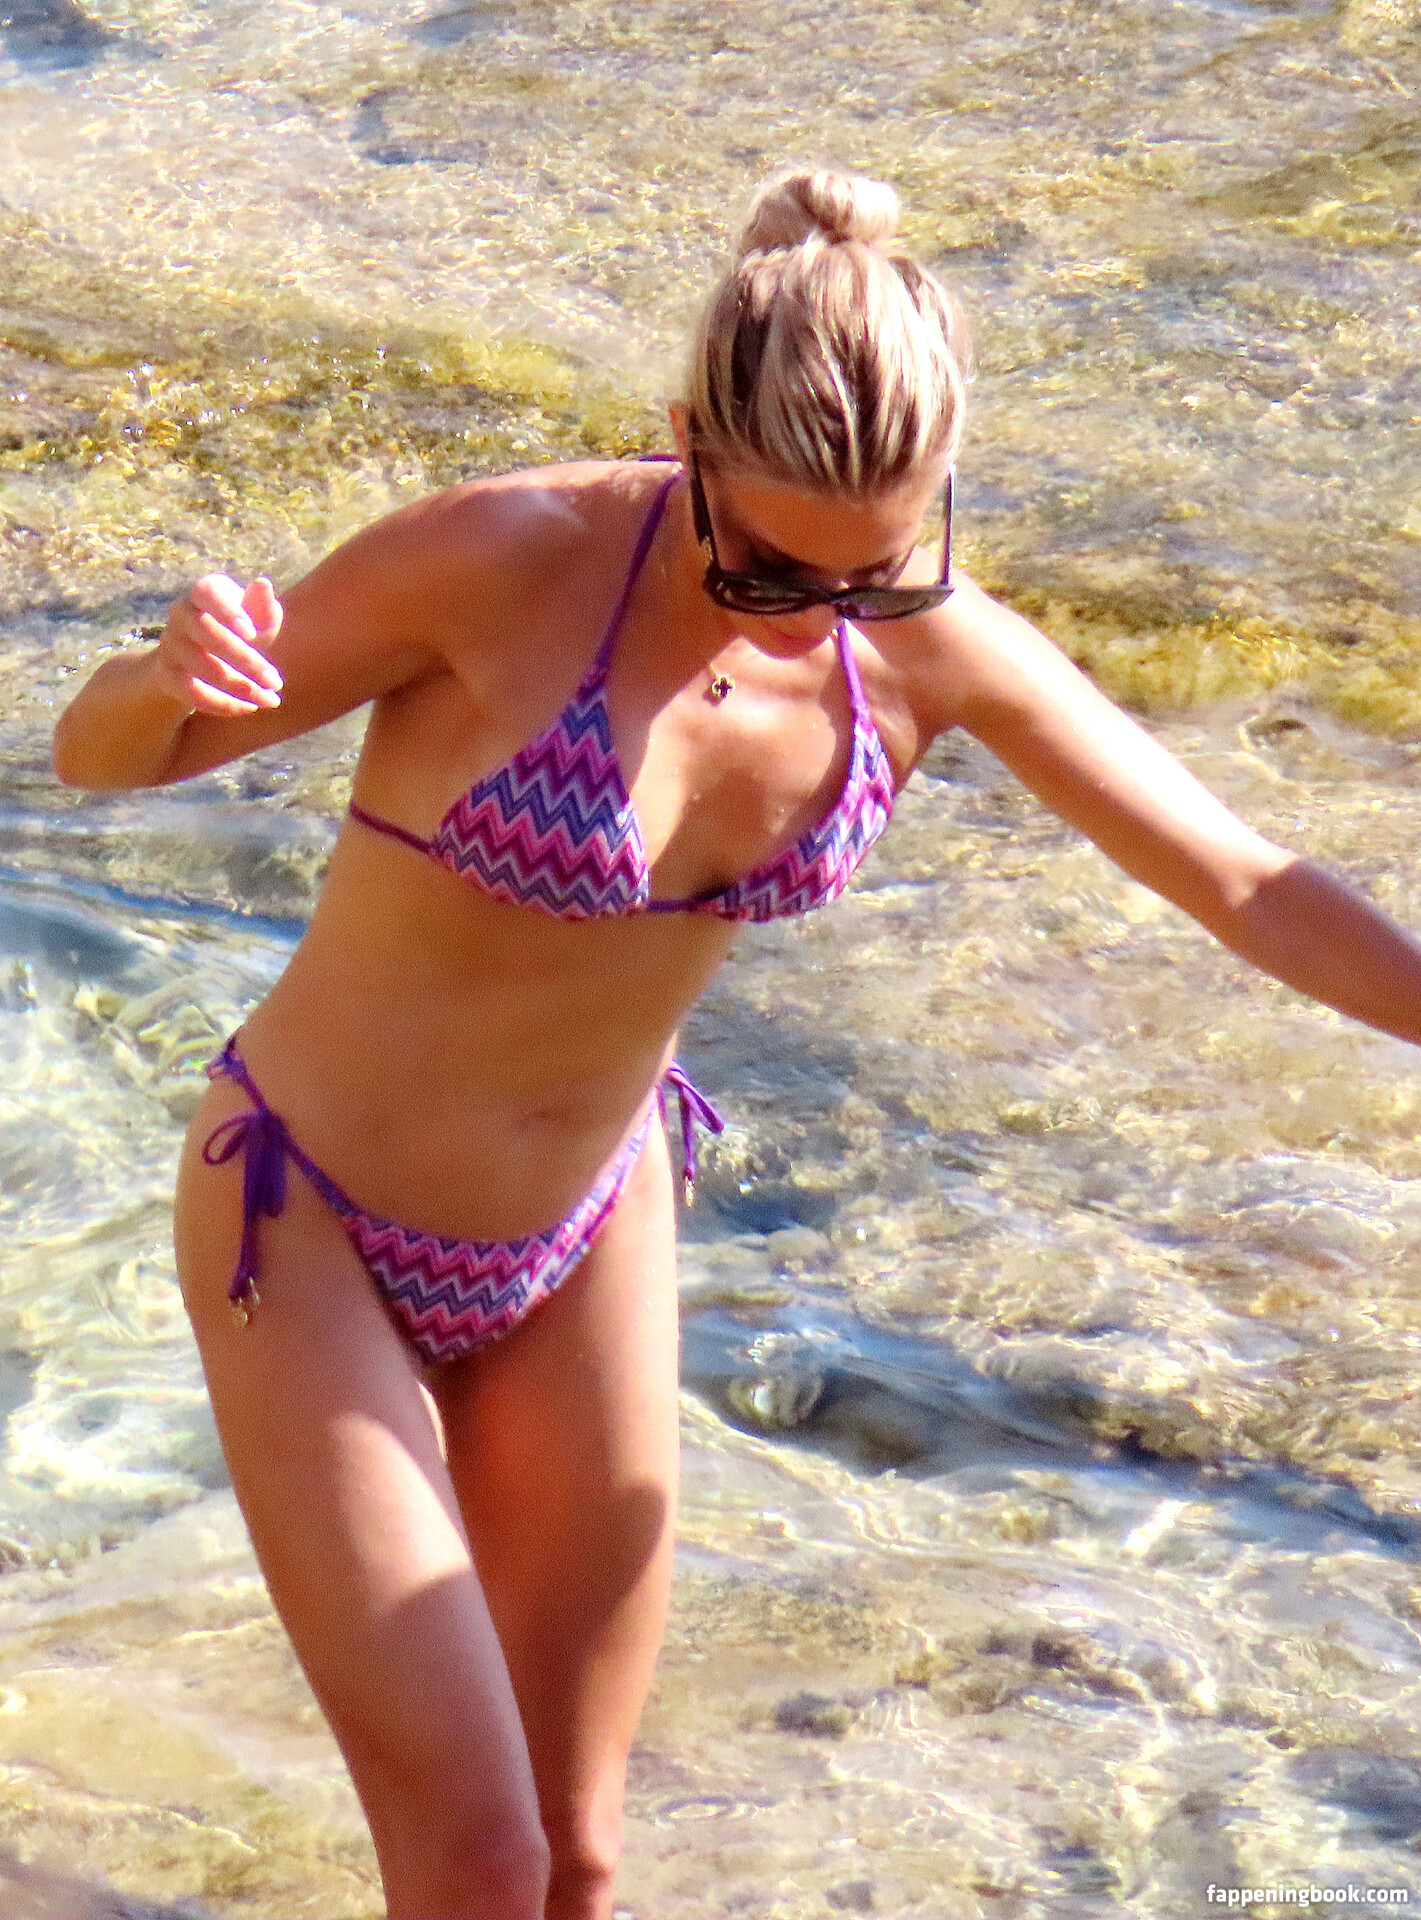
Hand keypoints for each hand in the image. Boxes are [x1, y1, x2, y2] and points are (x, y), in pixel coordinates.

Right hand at [154, 574, 284, 715]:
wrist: (204, 657)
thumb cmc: (242, 631)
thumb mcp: (257, 619)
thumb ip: (263, 607)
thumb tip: (263, 584)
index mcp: (204, 592)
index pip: (206, 592)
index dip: (227, 612)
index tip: (252, 634)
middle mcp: (181, 612)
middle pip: (207, 633)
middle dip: (245, 660)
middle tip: (276, 682)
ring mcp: (170, 643)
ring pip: (201, 666)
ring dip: (239, 687)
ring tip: (270, 700)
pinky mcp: (166, 673)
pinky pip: (191, 692)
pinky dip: (221, 704)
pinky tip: (249, 708)